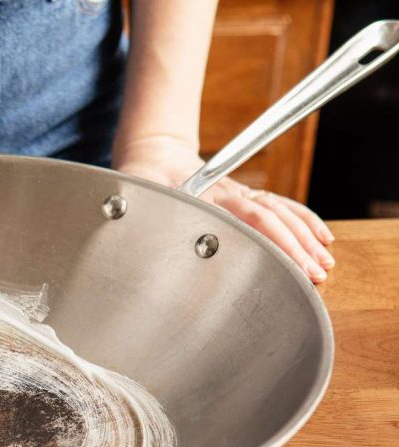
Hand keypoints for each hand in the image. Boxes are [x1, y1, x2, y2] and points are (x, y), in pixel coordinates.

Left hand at [115, 135, 334, 282]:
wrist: (153, 156)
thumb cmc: (141, 182)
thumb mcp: (138, 199)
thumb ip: (146, 221)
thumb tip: (147, 248)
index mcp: (204, 195)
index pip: (248, 218)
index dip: (272, 241)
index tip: (287, 264)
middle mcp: (228, 194)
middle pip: (270, 218)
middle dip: (295, 248)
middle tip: (314, 275)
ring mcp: (239, 194)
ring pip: (279, 212)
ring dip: (304, 237)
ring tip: (324, 263)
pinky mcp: (245, 198)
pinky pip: (280, 207)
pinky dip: (303, 221)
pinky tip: (321, 239)